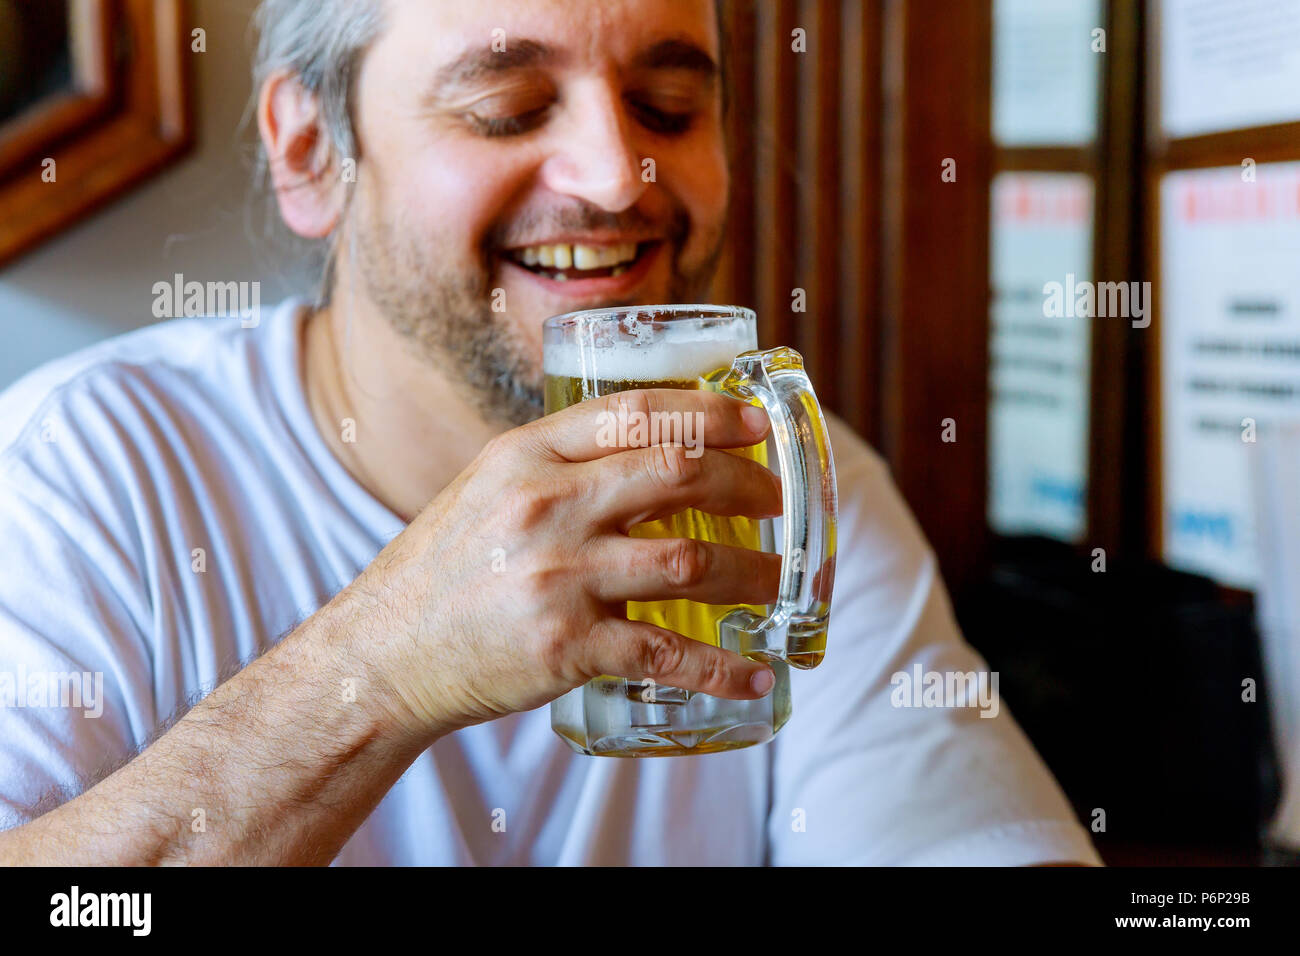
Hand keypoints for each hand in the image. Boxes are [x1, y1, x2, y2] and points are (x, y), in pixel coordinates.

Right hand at [340, 388, 783, 737]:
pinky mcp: (567, 647)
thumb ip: (561, 463)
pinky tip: (754, 673)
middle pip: (678, 474)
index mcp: (526, 455)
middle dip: (747, 485)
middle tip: (776, 502)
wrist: (385, 653)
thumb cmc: (445, 567)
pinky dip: (721, 666)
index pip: (638, 412)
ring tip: (776, 583)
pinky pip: (666, 652)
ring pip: (689, 562)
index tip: (757, 425)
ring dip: (751, 573)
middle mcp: (545, 507)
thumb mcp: (489, 486)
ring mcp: (558, 578)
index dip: (712, 412)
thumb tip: (655, 446)